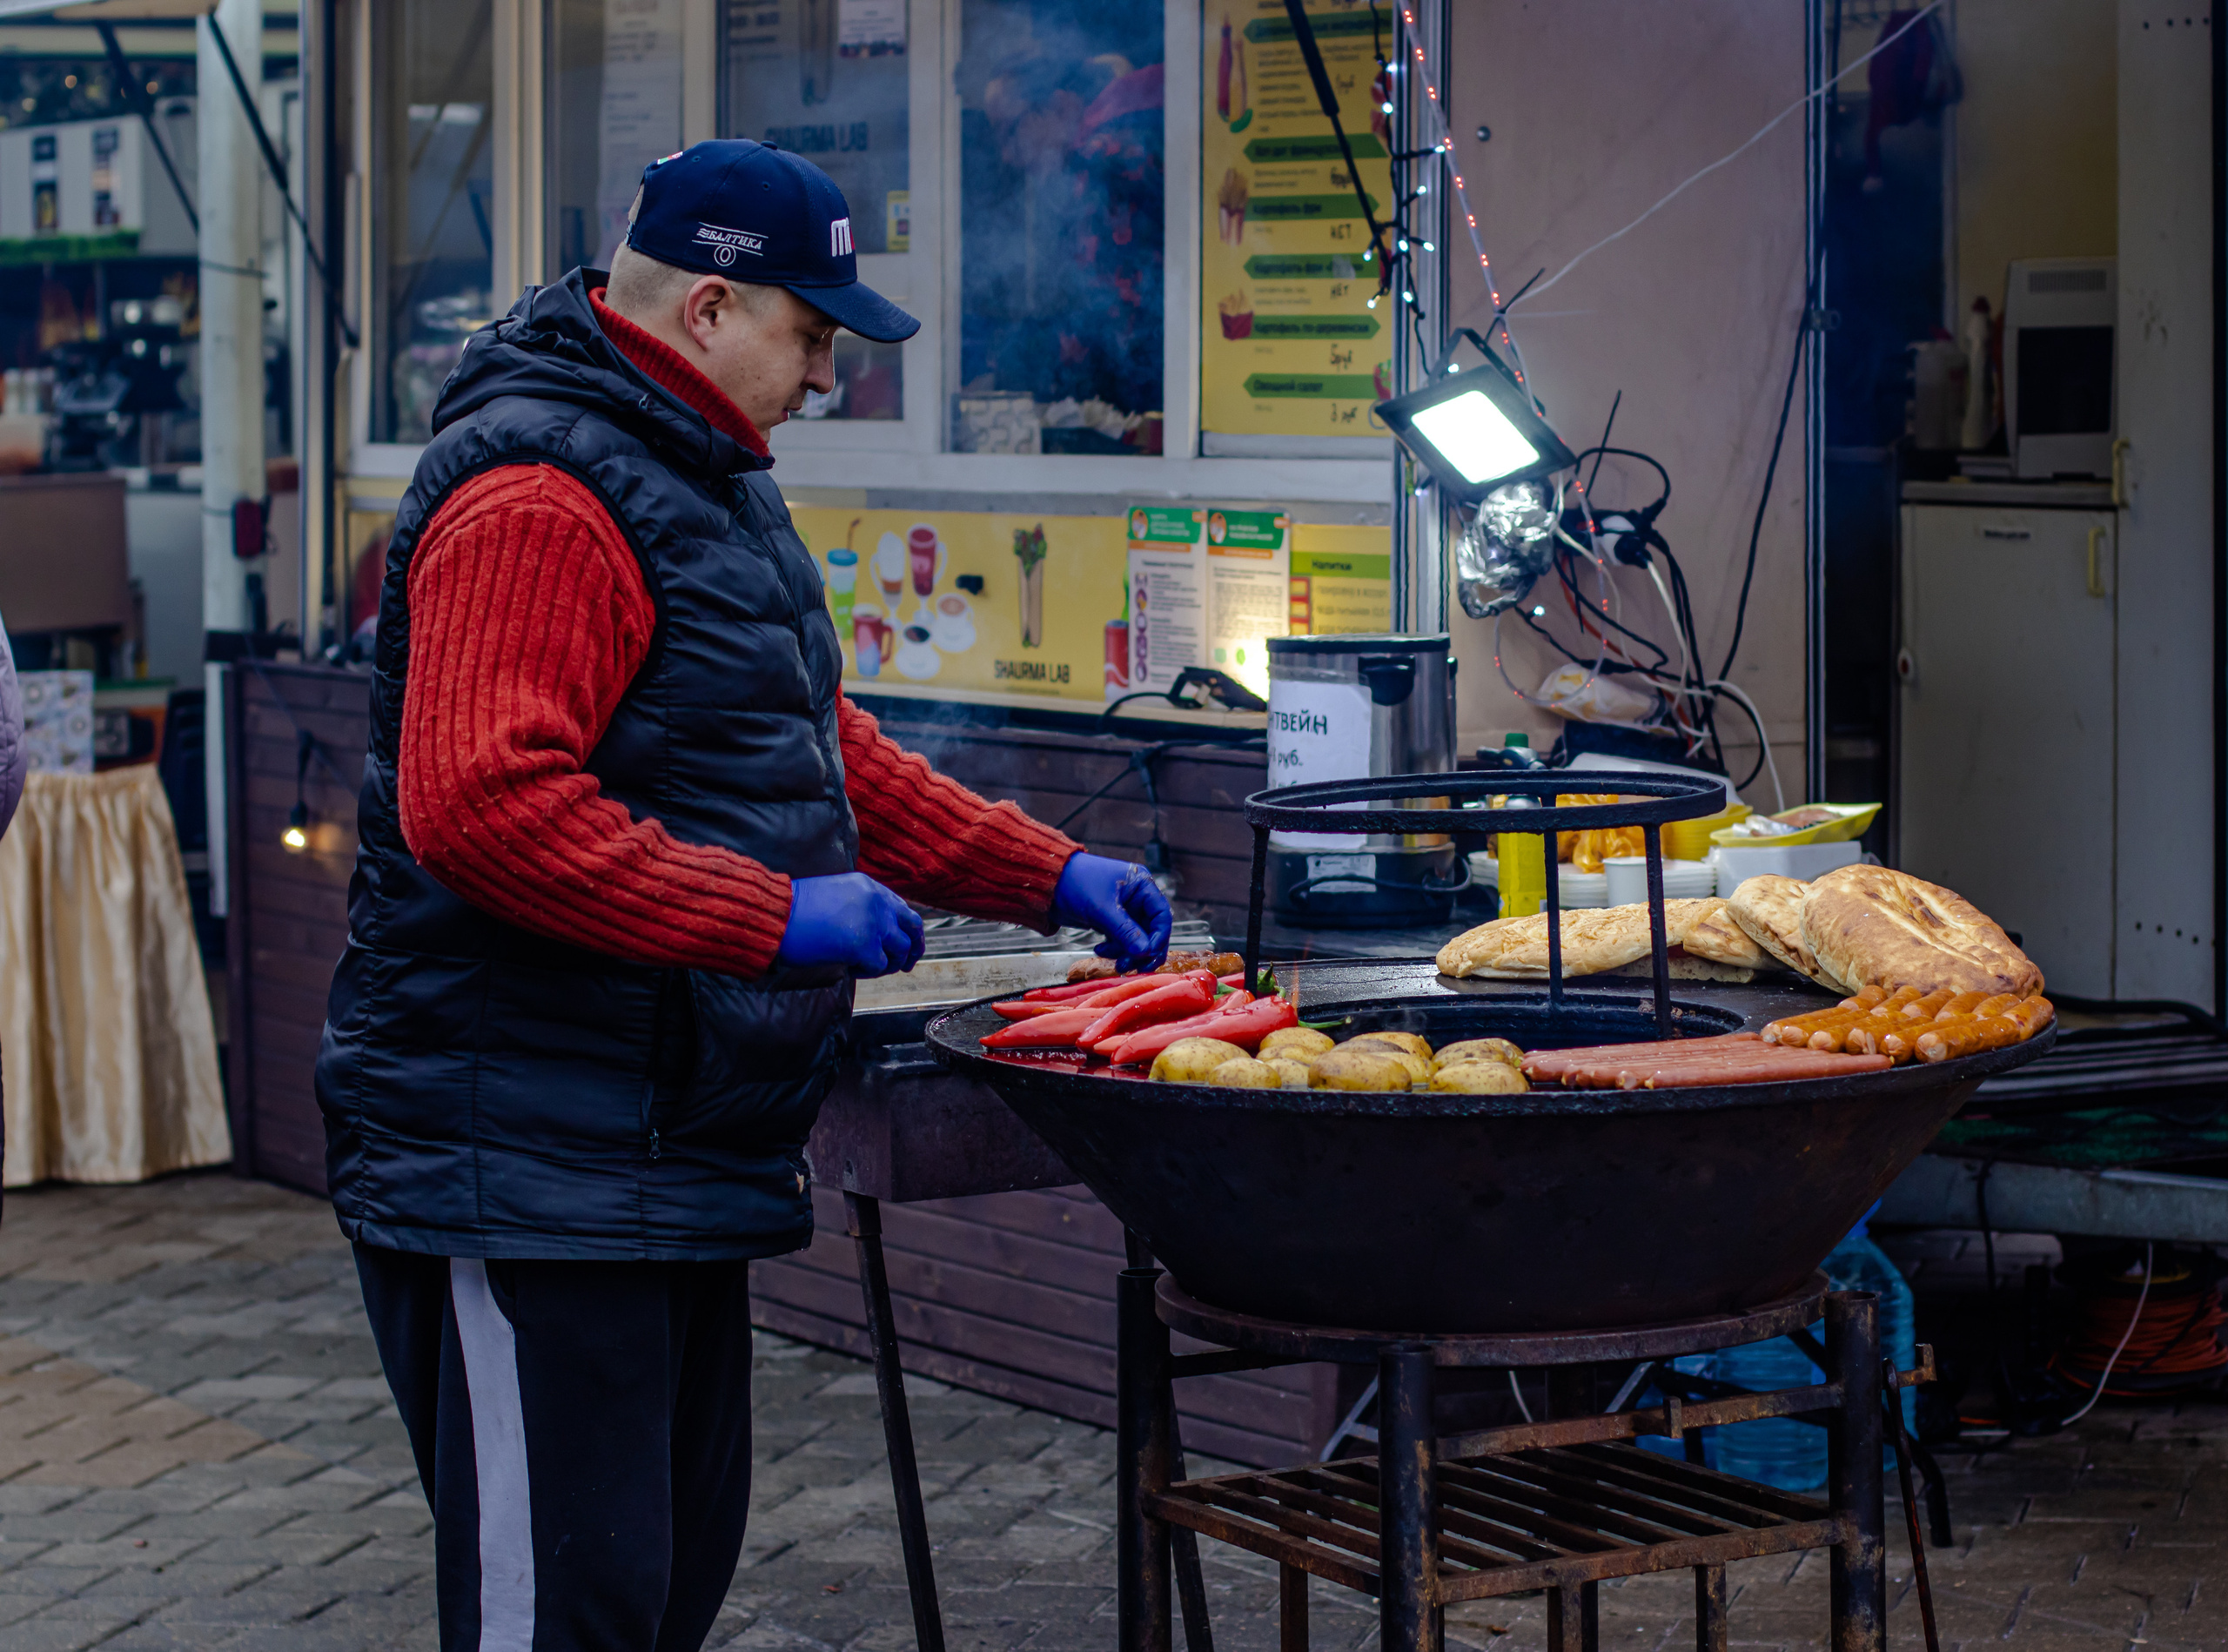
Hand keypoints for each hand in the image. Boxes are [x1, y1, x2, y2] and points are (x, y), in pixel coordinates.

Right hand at [776, 872, 924, 976]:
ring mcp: (873, 923)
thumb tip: (872, 932)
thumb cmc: (794, 910)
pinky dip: (866, 971)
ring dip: (886, 964)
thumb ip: (859, 907)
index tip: (906, 942)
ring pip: (900, 950)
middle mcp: (877, 901)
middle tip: (908, 964)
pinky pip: (878, 966)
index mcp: (869, 886)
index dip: (906, 928)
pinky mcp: (864, 945)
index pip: (901, 907)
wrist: (775, 916)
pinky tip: (849, 968)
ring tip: (866, 968)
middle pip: (913, 926)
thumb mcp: (834, 895)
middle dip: (914, 947)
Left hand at [1050, 853, 1171, 972]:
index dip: (1159, 937)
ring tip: (1114, 962)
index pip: (1162, 915)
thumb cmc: (1076, 883)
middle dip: (1143, 950)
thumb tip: (1145, 953)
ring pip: (1137, 939)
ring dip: (1127, 953)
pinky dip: (1115, 949)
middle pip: (1152, 931)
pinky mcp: (1111, 921)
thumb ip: (1126, 931)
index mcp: (1141, 885)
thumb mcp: (1102, 909)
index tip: (1148, 955)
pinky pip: (1122, 941)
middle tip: (1133, 967)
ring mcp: (1125, 910)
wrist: (1047, 884)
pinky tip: (1099, 949)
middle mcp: (1137, 897)